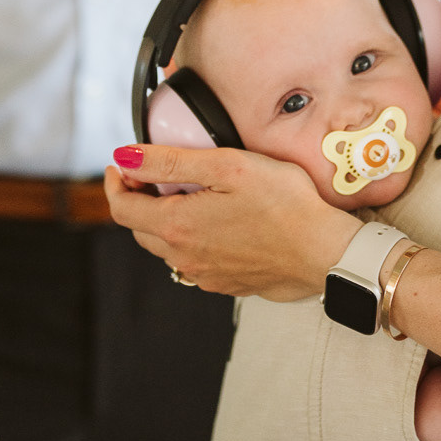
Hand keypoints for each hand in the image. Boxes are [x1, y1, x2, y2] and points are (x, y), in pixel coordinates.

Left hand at [105, 145, 361, 299]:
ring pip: (166, 247)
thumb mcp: (227, 166)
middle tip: (152, 175)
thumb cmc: (285, 205)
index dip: (116, 183)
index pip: (123, 209)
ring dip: (165, 221)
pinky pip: (194, 261)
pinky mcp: (226, 283)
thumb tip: (126, 157)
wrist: (324, 253)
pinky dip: (191, 239)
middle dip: (139, 200)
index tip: (120, 165)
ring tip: (186, 195)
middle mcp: (184, 257)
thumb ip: (171, 161)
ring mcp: (205, 274)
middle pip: (140, 229)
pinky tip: (215, 222)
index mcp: (177, 226)